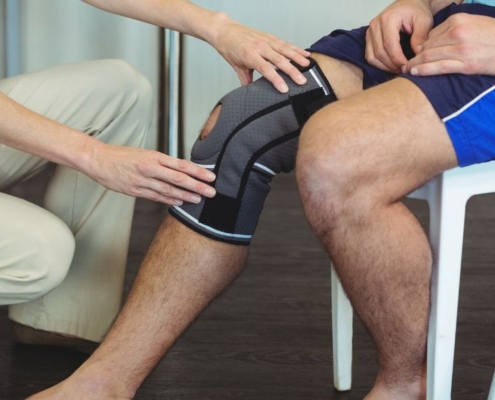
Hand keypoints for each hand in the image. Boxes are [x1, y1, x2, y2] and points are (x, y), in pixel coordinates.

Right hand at [85, 143, 215, 205]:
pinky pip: (155, 196)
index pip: (181, 164)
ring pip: (168, 189)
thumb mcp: (144, 154)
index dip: (198, 172)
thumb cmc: (122, 156)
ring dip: (185, 195)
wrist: (98, 159)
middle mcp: (150, 167)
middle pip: (178, 177)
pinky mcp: (134, 190)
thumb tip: (181, 170)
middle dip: (197, 186)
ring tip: (198, 199)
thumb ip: (162, 163)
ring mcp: (142, 179)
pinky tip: (179, 202)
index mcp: (154, 156)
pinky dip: (169, 199)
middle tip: (211, 192)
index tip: (211, 177)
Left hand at [211, 14, 310, 92]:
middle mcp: (260, 47)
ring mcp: (266, 40)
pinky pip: (285, 43)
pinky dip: (296, 48)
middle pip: (279, 60)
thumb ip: (246, 80)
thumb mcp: (236, 67)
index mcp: (250, 55)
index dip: (276, 79)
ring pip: (285, 50)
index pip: (266, 69)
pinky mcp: (270, 37)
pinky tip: (305, 53)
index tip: (284, 89)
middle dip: (291, 71)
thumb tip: (251, 94)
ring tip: (307, 66)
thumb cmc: (230, 49)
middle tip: (301, 81)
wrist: (226, 31)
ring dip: (297, 58)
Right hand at [366, 0, 432, 72]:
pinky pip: (370, 57)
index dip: (397, 59)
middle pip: (380, 53)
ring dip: (385, 67)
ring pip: (372, 57)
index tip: (407, 67)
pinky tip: (391, 66)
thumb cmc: (416, 11)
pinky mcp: (368, 39)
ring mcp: (369, 32)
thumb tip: (417, 56)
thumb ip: (421, 37)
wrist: (408, 4)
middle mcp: (375, 25)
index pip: (389, 44)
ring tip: (398, 70)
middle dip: (392, 65)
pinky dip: (379, 64)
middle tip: (405, 71)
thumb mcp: (424, 21)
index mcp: (388, 19)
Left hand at [405, 13, 494, 75]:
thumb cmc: (492, 36)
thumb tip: (432, 40)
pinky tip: (415, 72)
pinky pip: (438, 67)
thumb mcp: (473, 23)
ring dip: (414, 64)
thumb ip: (454, 28)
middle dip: (415, 56)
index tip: (416, 53)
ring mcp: (460, 49)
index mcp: (458, 20)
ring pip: (429, 56)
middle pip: (427, 46)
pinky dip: (424, 70)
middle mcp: (457, 33)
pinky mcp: (464, 64)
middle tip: (405, 63)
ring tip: (406, 69)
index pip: (431, 34)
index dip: (422, 45)